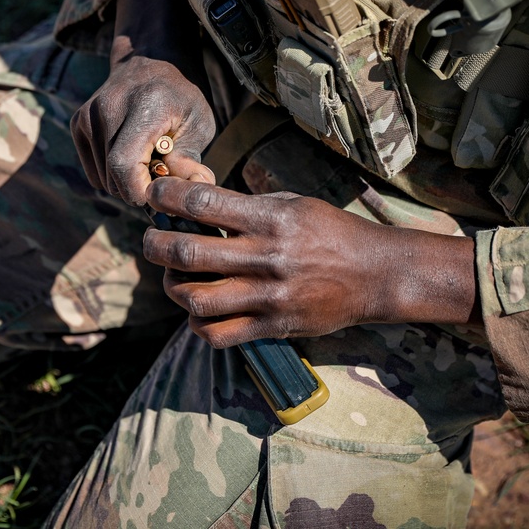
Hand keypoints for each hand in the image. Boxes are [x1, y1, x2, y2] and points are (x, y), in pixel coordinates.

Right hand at [71, 55, 215, 204]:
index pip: (123, 164)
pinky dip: (111, 175)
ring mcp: (89, 114)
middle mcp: (109, 106)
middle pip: (111, 176)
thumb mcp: (199, 124)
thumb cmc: (180, 98)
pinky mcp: (79, 122)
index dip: (138, 190)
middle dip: (136, 188)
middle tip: (158, 175)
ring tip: (145, 161)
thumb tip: (193, 189)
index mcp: (144, 106)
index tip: (158, 193)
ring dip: (125, 182)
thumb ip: (190, 158)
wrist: (150, 62)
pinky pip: (93, 172)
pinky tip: (129, 155)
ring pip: (101, 178)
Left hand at [141, 177, 480, 347]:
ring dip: (173, 286)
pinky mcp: (272, 326)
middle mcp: (266, 256)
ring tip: (174, 276)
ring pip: (197, 298)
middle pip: (188, 253)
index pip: (202, 202)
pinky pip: (218, 334)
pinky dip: (198, 324)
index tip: (155, 194)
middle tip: (152, 239)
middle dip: (156, 244)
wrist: (376, 274)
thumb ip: (246, 203)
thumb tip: (194, 195)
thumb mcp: (291, 203)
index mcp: (270, 218)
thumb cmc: (330, 232)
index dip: (166, 196)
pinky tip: (199, 310)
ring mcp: (268, 296)